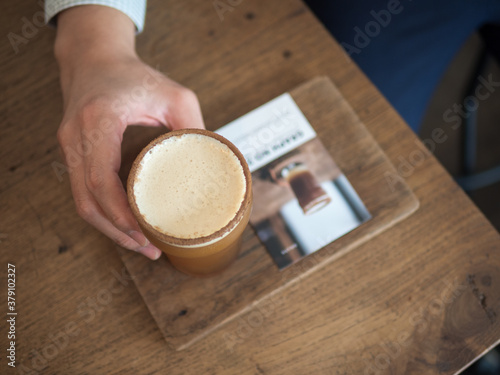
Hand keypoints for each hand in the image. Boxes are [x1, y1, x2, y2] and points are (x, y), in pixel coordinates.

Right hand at [54, 6, 204, 259]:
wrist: (95, 58)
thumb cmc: (135, 76)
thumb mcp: (176, 95)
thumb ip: (195, 127)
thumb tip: (216, 165)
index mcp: (100, 120)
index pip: (102, 180)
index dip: (121, 214)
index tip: (145, 234)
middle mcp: (76, 137)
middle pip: (88, 201)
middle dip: (118, 232)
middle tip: (149, 250)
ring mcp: (69, 146)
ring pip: (82, 202)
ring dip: (110, 229)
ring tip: (140, 245)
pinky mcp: (72, 153)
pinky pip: (82, 192)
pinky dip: (104, 213)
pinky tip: (126, 224)